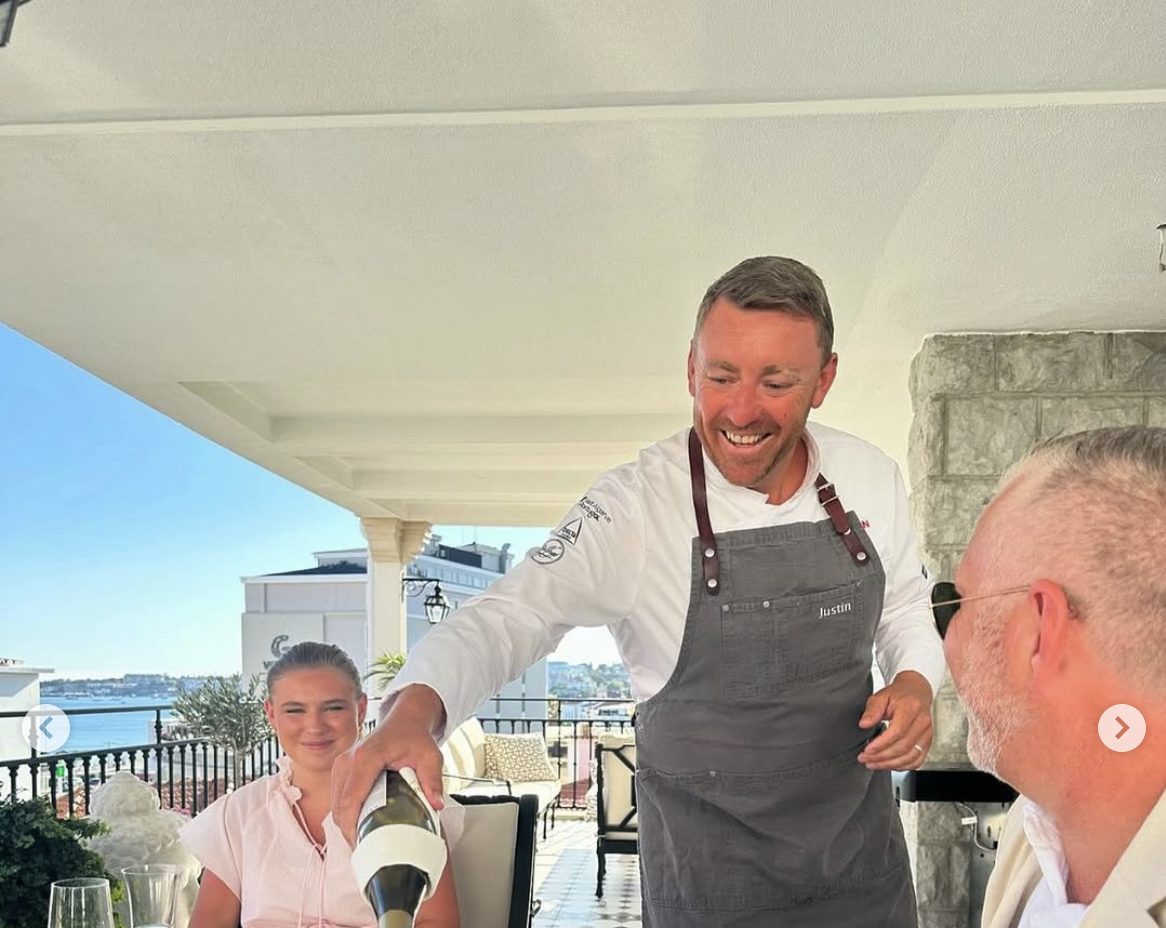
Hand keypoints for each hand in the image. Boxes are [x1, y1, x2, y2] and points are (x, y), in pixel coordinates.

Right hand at [331, 684, 446, 844]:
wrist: (404, 719)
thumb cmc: (414, 736)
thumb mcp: (430, 756)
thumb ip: (433, 780)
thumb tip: (436, 805)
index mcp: (365, 758)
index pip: (350, 800)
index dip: (352, 827)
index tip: (362, 845)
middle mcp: (348, 761)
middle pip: (339, 807)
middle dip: (349, 832)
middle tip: (366, 850)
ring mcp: (341, 764)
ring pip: (335, 805)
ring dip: (346, 825)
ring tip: (364, 841)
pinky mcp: (341, 769)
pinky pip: (337, 798)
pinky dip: (346, 814)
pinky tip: (359, 825)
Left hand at [856, 670, 933, 770]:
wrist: (916, 691)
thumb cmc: (898, 694)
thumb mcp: (881, 696)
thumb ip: (872, 710)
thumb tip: (864, 724)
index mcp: (911, 708)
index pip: (897, 732)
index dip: (881, 744)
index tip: (867, 750)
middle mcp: (922, 722)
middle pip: (903, 747)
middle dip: (882, 757)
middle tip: (865, 758)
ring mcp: (927, 734)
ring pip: (911, 757)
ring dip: (890, 764)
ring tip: (873, 763)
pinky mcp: (927, 742)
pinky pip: (917, 760)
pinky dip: (902, 766)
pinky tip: (888, 764)